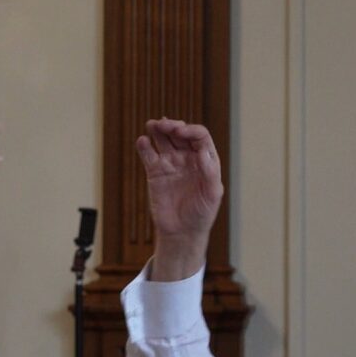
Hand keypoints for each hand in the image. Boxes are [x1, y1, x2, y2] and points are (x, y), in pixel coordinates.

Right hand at [135, 118, 222, 278]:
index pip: (199, 137)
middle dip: (173, 126)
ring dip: (158, 129)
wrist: (182, 232)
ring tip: (152, 125)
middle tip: (164, 125)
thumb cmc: (201, 214)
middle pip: (180, 133)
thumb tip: (203, 152)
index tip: (181, 133)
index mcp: (205, 160)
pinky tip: (143, 141)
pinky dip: (144, 145)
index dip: (191, 130)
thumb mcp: (212, 195)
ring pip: (163, 139)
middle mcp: (188, 157)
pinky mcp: (155, 172)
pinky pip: (148, 154)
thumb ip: (210, 173)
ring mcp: (171, 163)